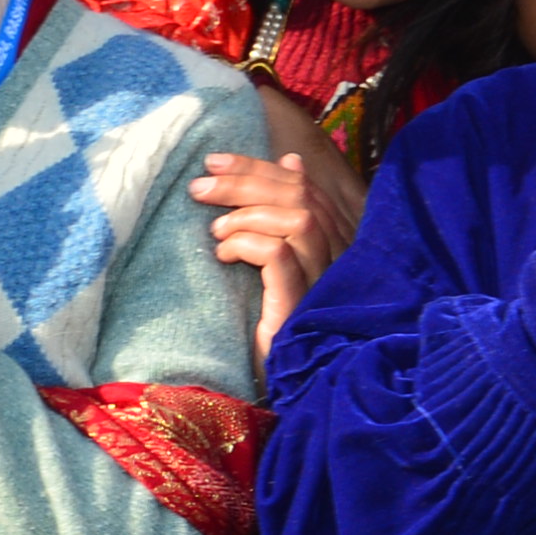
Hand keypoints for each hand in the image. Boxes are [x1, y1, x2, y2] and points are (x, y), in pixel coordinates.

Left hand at [192, 128, 352, 354]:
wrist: (274, 376)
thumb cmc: (270, 313)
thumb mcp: (270, 256)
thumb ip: (279, 211)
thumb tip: (290, 158)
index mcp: (331, 237)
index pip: (301, 185)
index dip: (257, 167)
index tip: (212, 161)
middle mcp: (336, 254)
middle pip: (298, 195)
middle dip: (243, 182)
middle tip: (199, 187)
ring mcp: (323, 279)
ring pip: (296, 219)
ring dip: (245, 215)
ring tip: (214, 231)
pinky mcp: (301, 302)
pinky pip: (278, 254)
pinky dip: (247, 244)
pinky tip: (224, 256)